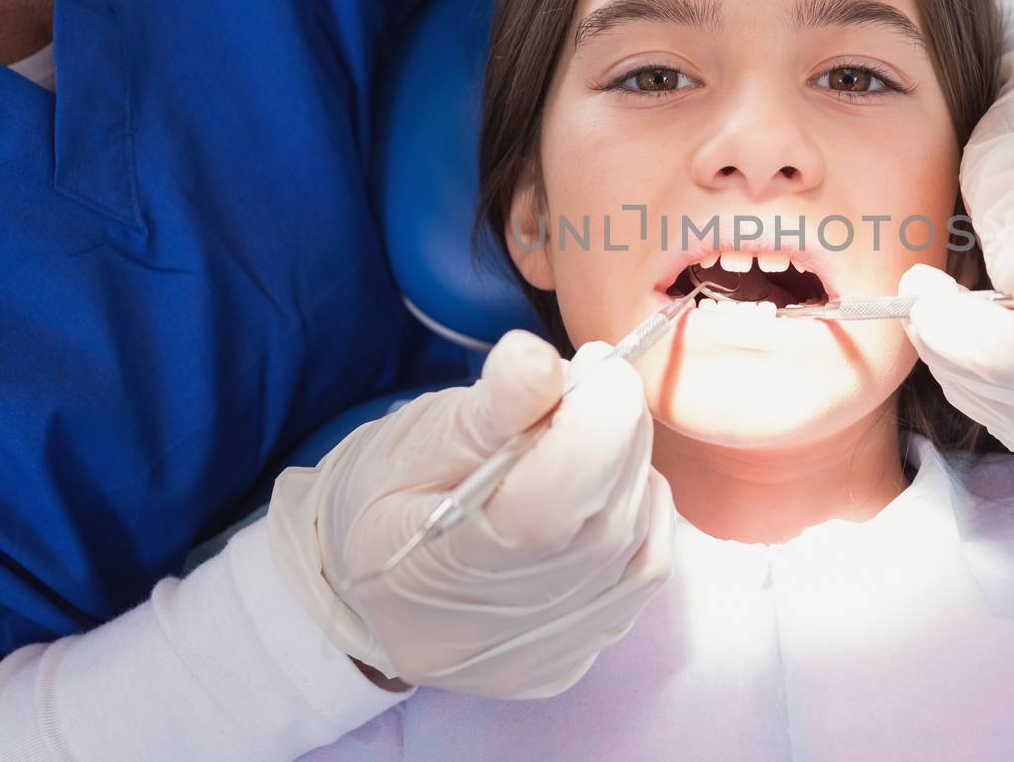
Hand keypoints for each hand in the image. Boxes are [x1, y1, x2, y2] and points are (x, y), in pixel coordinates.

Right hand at [267, 330, 672, 698]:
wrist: (367, 583)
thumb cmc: (385, 497)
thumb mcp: (418, 437)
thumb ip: (491, 404)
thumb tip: (540, 356)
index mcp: (427, 575)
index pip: (546, 512)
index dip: (594, 428)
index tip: (601, 365)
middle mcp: (491, 636)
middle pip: (601, 524)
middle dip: (617, 434)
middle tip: (597, 382)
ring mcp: (540, 657)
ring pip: (635, 545)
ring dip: (630, 469)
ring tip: (591, 430)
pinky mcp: (577, 655)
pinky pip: (645, 572)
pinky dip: (641, 511)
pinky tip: (609, 482)